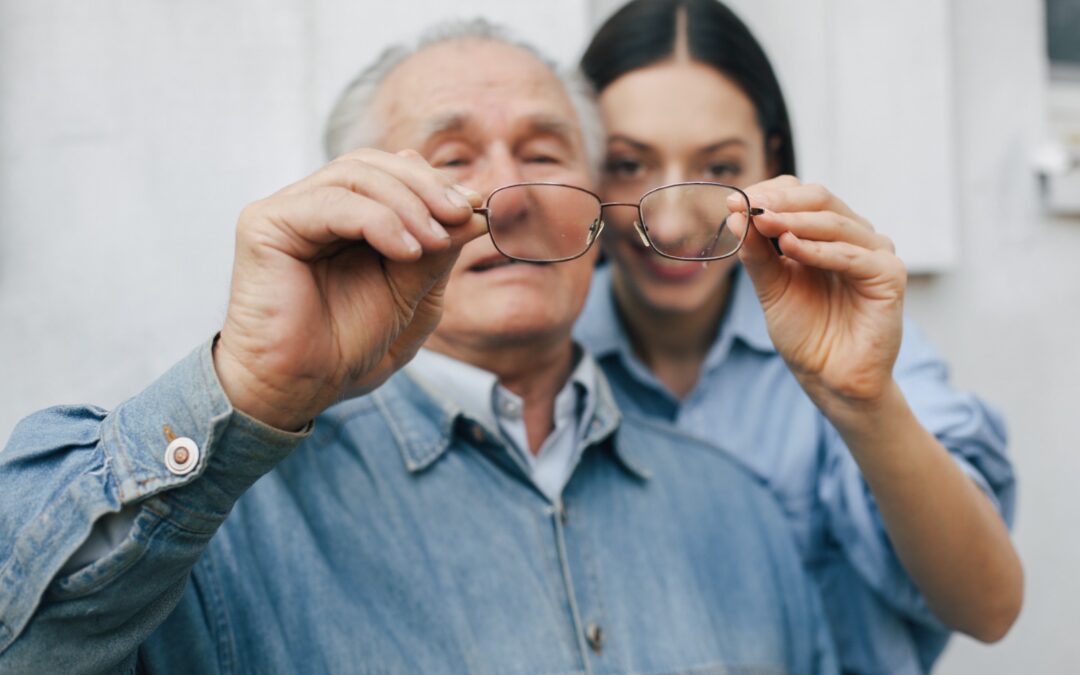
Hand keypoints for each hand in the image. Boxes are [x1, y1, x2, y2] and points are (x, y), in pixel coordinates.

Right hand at [214, 148, 485, 429]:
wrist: (301, 388)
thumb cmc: (347, 346)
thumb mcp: (410, 294)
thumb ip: (437, 251)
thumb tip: (476, 208)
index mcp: (344, 217)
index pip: (390, 172)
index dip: (434, 183)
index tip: (475, 206)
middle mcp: (313, 206)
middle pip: (374, 164)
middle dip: (426, 187)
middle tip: (462, 215)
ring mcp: (288, 211)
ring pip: (356, 174)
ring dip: (409, 203)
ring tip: (437, 239)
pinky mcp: (266, 224)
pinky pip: (332, 203)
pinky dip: (379, 220)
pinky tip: (407, 251)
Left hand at [729, 175, 906, 414]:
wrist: (830, 378)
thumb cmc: (806, 334)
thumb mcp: (772, 288)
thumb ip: (757, 254)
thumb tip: (736, 216)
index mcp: (825, 235)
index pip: (801, 196)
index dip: (769, 194)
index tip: (733, 203)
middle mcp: (853, 237)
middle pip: (819, 200)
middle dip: (780, 201)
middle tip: (748, 206)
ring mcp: (874, 253)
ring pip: (835, 222)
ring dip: (795, 220)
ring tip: (763, 222)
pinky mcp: (889, 275)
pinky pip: (852, 255)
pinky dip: (819, 249)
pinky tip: (789, 247)